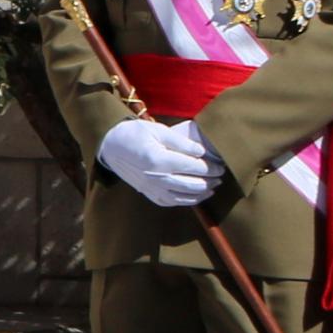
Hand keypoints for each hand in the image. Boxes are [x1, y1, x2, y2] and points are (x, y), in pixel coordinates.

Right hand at [95, 118, 218, 207]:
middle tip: (221, 175)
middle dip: (210, 180)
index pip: (193, 166)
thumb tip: (202, 152)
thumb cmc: (135, 134)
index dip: (211, 166)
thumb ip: (181, 142)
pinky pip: (173, 202)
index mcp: (158, 159)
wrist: (111, 147)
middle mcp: (156, 177)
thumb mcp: (157, 130)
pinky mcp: (149, 194)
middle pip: (192, 184)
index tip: (221, 164)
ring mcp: (152, 188)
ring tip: (213, 186)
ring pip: (184, 197)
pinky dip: (188, 201)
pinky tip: (197, 195)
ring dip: (202, 193)